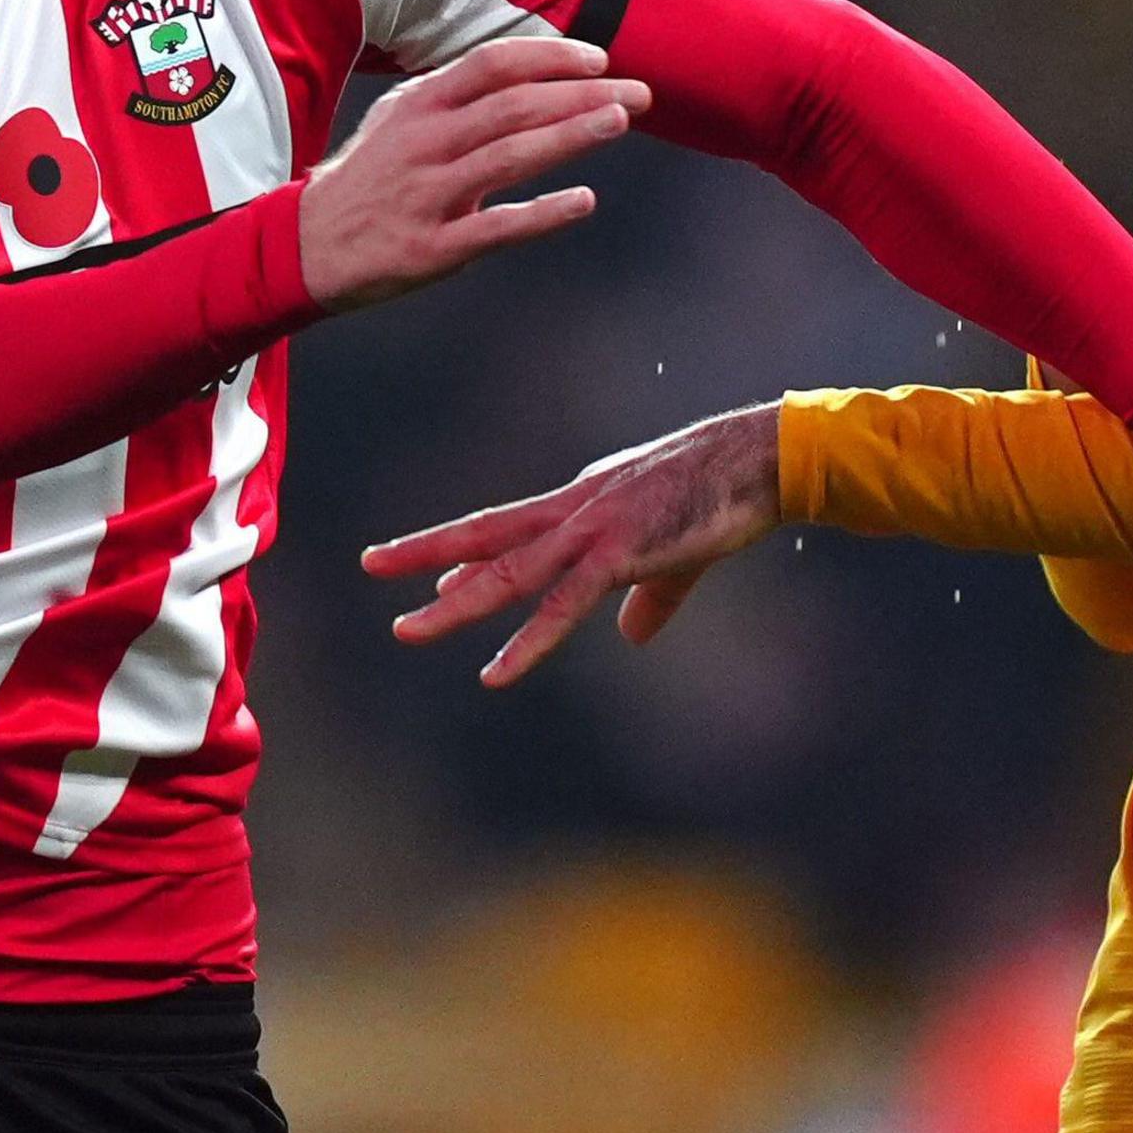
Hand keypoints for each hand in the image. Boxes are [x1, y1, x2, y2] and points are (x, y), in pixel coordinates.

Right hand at [300, 37, 650, 312]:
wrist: (307, 245)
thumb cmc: (371, 178)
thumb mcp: (400, 118)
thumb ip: (458, 93)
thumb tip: (530, 69)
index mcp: (420, 105)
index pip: (494, 64)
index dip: (551, 56)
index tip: (598, 60)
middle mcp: (425, 144)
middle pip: (513, 106)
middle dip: (581, 95)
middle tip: (638, 93)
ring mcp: (428, 196)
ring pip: (509, 157)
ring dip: (569, 136)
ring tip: (618, 122)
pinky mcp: (433, 248)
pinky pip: (496, 226)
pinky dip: (543, 213)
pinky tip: (583, 200)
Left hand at [361, 405, 780, 684]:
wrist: (760, 459)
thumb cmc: (723, 495)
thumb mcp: (672, 554)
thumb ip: (648, 597)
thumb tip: (632, 637)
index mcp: (582, 505)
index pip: (509, 531)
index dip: (466, 554)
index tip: (428, 578)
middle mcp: (573, 511)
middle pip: (485, 537)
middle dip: (425, 553)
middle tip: (372, 565)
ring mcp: (591, 530)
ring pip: (506, 574)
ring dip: (453, 604)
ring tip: (407, 629)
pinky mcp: (619, 553)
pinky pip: (561, 606)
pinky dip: (526, 642)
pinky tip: (495, 673)